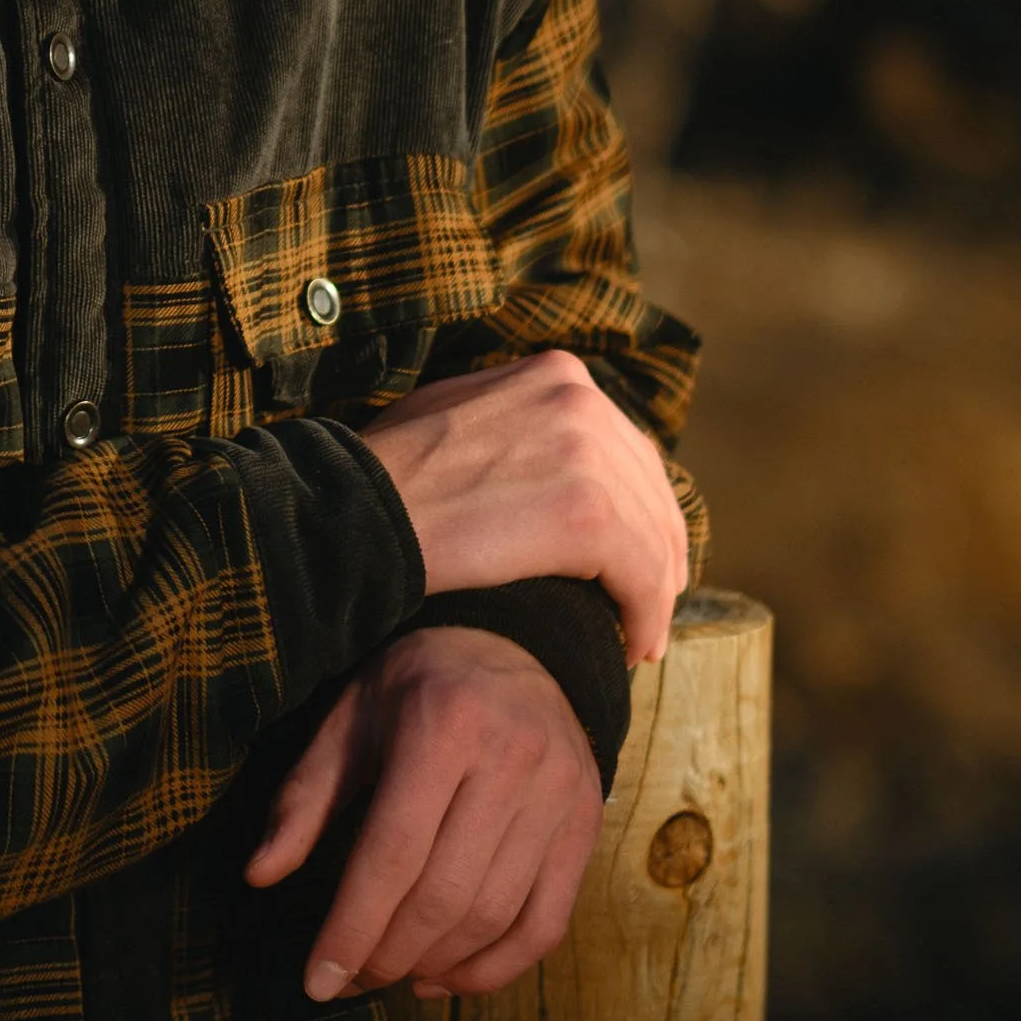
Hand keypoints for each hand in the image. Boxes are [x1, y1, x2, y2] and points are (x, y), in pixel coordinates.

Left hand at [245, 627, 604, 1002]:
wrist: (516, 646)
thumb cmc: (416, 685)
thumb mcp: (351, 717)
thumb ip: (306, 796)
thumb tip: (260, 874)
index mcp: (442, 724)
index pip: (392, 853)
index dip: (353, 928)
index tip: (319, 982)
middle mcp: (510, 758)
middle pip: (445, 894)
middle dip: (390, 954)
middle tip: (353, 979)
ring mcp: (559, 793)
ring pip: (495, 916)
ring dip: (437, 966)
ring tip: (393, 974)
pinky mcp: (586, 823)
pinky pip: (547, 923)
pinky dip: (496, 968)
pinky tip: (448, 978)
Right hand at [358, 349, 687, 662]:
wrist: (362, 508)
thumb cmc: (391, 472)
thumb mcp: (461, 412)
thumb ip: (519, 421)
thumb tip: (555, 460)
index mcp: (558, 374)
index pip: (627, 449)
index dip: (642, 508)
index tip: (642, 557)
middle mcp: (583, 400)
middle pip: (650, 491)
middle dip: (658, 554)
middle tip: (651, 607)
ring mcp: (588, 453)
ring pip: (652, 539)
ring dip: (653, 597)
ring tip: (641, 639)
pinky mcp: (587, 513)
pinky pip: (641, 577)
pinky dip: (644, 618)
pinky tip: (633, 646)